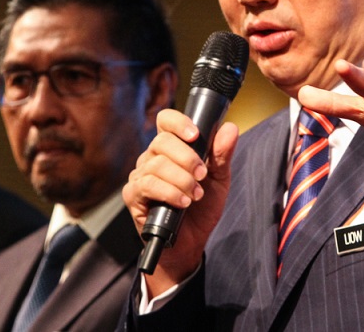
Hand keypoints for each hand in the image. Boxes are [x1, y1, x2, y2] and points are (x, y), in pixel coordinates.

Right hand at [123, 108, 238, 295]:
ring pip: (157, 164)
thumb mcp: (219, 180)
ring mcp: (140, 175)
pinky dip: (169, 192)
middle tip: (202, 176)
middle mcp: (152, 157)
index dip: (178, 122)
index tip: (195, 135)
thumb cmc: (201, 209)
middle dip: (187, 158)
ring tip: (195, 195)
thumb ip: (222, 154)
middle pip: (162, 141)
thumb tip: (230, 128)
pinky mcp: (133, 195)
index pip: (166, 121)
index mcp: (171, 148)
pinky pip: (147, 184)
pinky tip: (182, 202)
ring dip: (182, 180)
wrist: (190, 243)